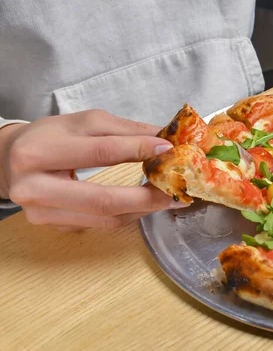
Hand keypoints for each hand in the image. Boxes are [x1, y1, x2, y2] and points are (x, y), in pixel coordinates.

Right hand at [0, 110, 186, 229]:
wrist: (8, 161)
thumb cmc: (49, 137)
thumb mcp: (83, 123)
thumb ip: (124, 130)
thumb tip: (164, 138)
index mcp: (39, 153)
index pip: (100, 153)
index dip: (138, 151)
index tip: (168, 149)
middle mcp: (35, 189)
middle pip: (103, 200)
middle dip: (147, 197)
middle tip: (177, 191)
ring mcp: (42, 214)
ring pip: (105, 219)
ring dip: (143, 209)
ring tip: (170, 198)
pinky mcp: (53, 227)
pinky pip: (100, 225)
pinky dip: (128, 214)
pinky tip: (146, 204)